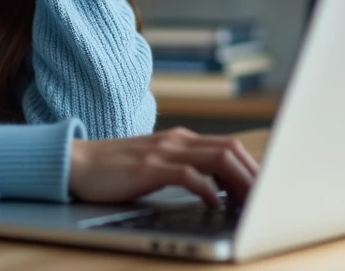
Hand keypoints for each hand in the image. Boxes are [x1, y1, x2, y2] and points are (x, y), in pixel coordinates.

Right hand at [68, 127, 257, 206]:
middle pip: (231, 150)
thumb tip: (220, 189)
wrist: (76, 163)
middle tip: (268, 200)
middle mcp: (177, 140)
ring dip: (240, 182)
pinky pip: (187, 175)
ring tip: (250, 203)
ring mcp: (163, 152)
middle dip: (255, 175)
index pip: (230, 146)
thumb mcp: (157, 165)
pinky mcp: (148, 168)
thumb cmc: (116, 170)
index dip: (254, 167)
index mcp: (182, 139)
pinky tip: (213, 204)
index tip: (267, 190)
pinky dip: (206, 189)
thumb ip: (185, 169)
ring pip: (217, 159)